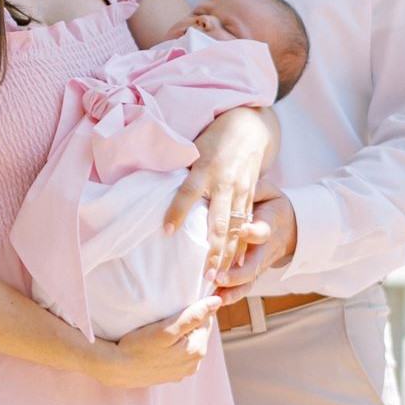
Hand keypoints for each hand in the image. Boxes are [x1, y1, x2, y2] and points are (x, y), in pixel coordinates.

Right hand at [87, 298, 222, 387]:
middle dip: (186, 324)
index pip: (206, 321)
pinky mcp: (169, 376)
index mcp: (198, 351)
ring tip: (159, 331)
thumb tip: (217, 302)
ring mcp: (181, 372)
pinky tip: (156, 345)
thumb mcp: (166, 329)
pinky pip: (176, 355)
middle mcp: (193, 365)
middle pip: (197, 333)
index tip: (175, 307)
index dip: (192, 311)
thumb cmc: (138, 347)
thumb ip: (193, 316)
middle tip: (165, 319)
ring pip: (187, 344)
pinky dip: (170, 348)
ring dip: (178, 336)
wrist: (115, 368)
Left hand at [165, 109, 271, 278]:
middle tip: (207, 274)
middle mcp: (224, 183)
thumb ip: (181, 171)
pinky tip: (237, 265)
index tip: (167, 231)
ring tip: (220, 276)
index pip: (188, 192)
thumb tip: (153, 189)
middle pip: (219, 220)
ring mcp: (241, 191)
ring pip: (236, 228)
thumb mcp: (194, 149)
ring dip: (228, 254)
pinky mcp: (251, 197)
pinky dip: (243, 246)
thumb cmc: (215, 138)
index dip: (177, 211)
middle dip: (214, 249)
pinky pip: (247, 225)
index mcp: (205, 169)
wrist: (250, 128)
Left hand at [214, 192, 297, 299]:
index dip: (254, 232)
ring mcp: (260, 263)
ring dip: (232, 288)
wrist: (291, 225)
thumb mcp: (269, 192)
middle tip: (218, 276)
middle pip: (253, 264)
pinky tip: (215, 301)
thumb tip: (241, 182)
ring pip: (248, 279)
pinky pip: (244, 287)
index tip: (243, 231)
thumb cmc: (272, 205)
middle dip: (237, 272)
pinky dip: (231, 295)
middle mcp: (265, 248)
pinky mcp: (254, 273)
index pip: (262, 231)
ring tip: (214, 293)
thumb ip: (256, 189)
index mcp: (268, 225)